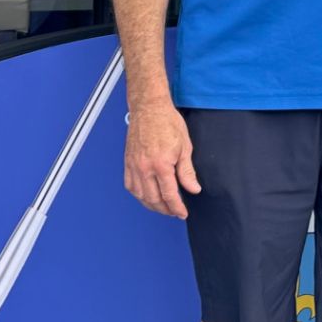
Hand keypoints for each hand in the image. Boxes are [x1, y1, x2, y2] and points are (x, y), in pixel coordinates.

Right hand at [124, 101, 200, 217]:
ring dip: (151, 204)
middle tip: (174, 212)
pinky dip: (138, 194)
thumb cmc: (167, 122)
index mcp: (161, 164)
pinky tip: (146, 196)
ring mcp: (134, 165)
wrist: (149, 107)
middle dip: (165, 209)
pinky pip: (130, 185)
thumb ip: (187, 171)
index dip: (177, 207)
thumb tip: (193, 189)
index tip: (182, 213)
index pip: (169, 195)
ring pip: (140, 195)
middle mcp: (144, 167)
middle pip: (153, 199)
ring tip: (162, 207)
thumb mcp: (185, 146)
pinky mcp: (127, 162)